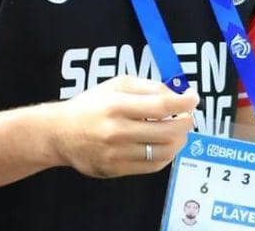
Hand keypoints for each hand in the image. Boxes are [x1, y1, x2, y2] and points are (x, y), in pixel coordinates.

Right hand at [48, 74, 197, 178]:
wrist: (60, 133)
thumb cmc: (90, 105)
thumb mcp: (113, 86)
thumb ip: (145, 87)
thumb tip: (176, 93)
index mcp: (116, 105)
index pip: (160, 105)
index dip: (183, 102)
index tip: (194, 97)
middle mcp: (117, 130)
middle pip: (167, 131)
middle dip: (186, 122)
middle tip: (188, 116)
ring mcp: (118, 153)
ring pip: (164, 151)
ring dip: (179, 140)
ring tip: (179, 131)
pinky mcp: (117, 169)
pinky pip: (153, 165)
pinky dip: (167, 155)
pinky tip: (166, 145)